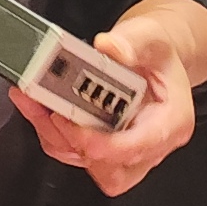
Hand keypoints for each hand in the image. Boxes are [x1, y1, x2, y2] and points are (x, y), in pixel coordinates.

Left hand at [8, 11, 200, 195]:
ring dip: (56, 136)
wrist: (152, 59)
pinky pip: (73, 152)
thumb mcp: (152, 37)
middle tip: (49, 110)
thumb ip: (132, 42)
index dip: (100, 144)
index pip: (136, 148)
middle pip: (110, 169)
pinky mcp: (102, 150)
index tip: (70, 121)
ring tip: (34, 101)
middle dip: (73, 142)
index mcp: (171, 122)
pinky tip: (37, 103)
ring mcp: (125, 152)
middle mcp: (150, 146)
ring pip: (87, 165)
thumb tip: (108, 47)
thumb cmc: (158, 54)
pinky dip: (50, 131)